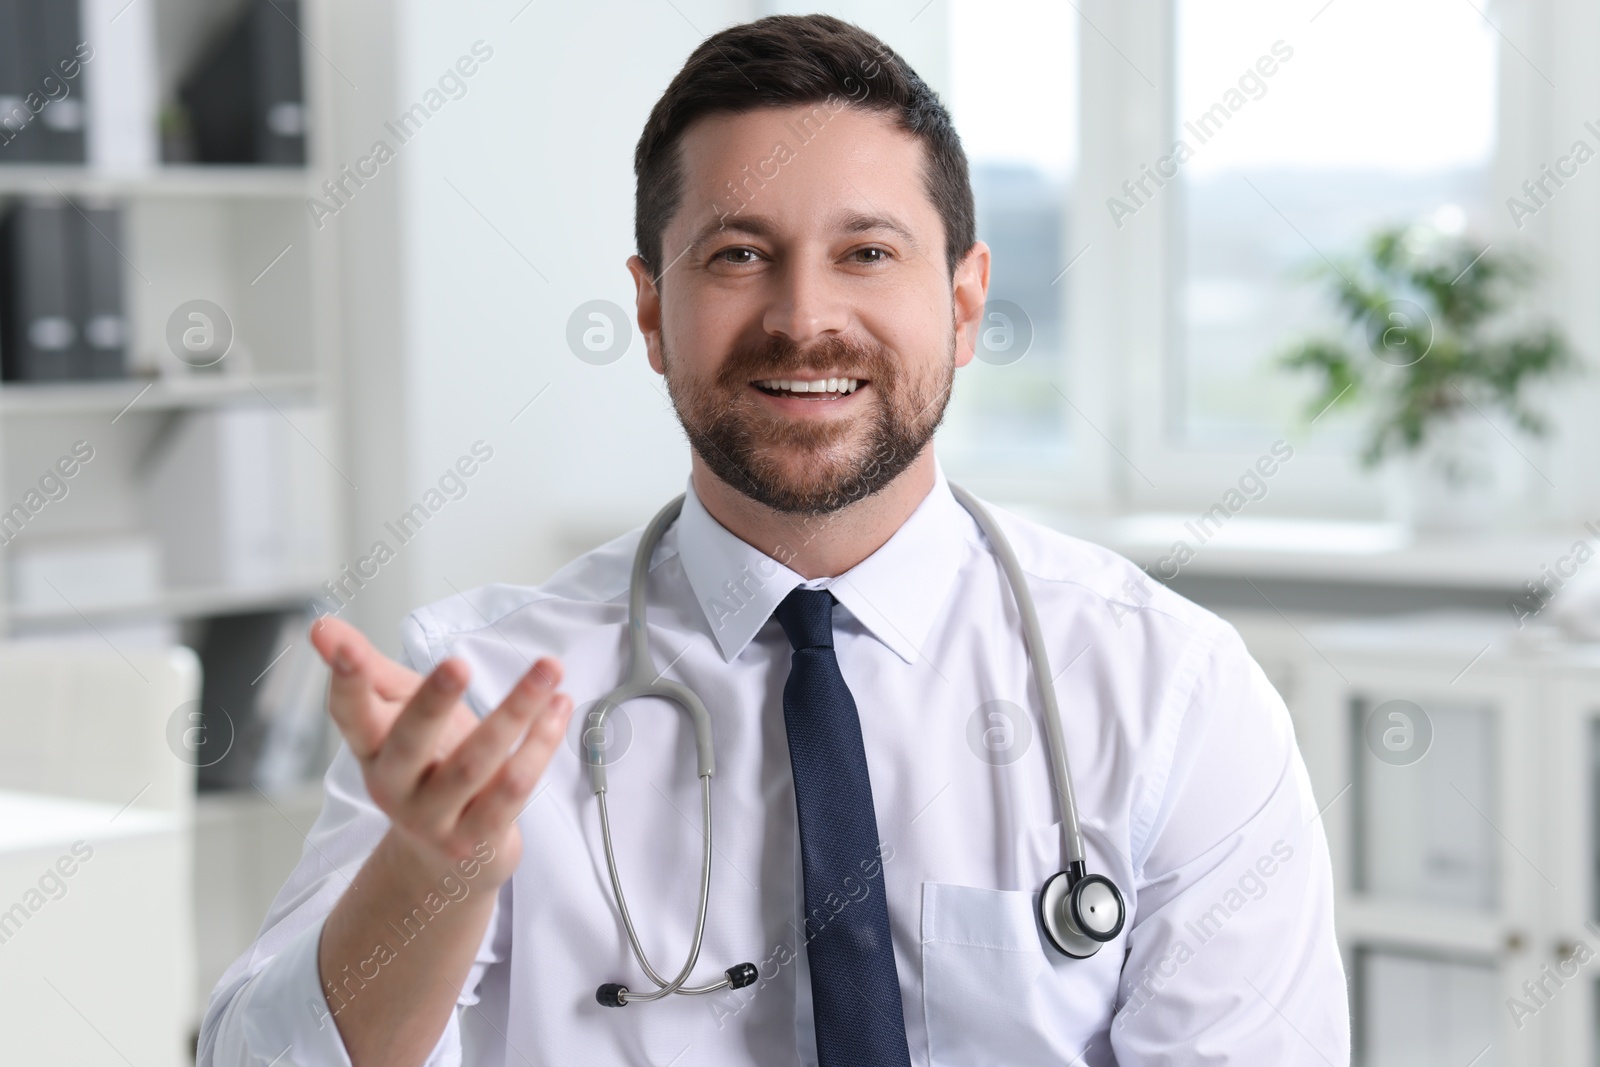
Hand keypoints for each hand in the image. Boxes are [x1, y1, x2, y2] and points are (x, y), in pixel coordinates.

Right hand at [309, 615, 573, 885]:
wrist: (443, 863)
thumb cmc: (426, 768)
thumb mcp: (398, 715)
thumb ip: (371, 670)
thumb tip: (323, 626)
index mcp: (372, 749)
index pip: (350, 714)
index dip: (346, 681)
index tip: (338, 643)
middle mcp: (395, 787)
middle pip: (411, 741)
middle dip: (433, 700)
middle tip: (456, 663)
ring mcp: (435, 817)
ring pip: (476, 762)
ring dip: (517, 710)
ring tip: (547, 668)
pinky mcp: (477, 838)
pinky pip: (513, 788)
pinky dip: (540, 744)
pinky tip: (558, 709)